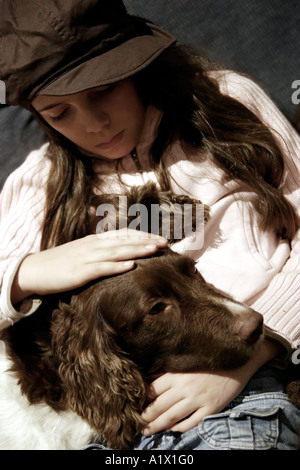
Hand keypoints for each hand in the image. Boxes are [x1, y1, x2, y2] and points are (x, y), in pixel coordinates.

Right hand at [11, 229, 167, 303]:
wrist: (34, 270)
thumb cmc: (59, 263)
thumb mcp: (81, 253)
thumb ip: (99, 251)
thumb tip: (119, 254)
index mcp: (94, 240)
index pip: (123, 234)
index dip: (143, 235)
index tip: (160, 238)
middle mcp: (93, 245)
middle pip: (124, 240)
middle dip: (146, 240)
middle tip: (165, 242)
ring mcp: (86, 257)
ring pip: (117, 251)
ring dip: (137, 249)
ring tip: (155, 249)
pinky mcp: (80, 272)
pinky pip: (101, 268)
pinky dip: (117, 266)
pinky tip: (131, 265)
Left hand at [142, 337, 281, 434]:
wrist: (237, 361)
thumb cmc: (208, 360)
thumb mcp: (185, 362)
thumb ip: (166, 370)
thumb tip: (147, 376)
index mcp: (176, 374)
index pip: (152, 390)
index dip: (141, 401)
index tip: (133, 407)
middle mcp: (184, 387)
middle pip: (159, 406)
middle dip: (145, 418)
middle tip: (136, 424)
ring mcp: (198, 399)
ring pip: (171, 417)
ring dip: (157, 426)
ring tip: (147, 431)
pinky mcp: (210, 408)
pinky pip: (191, 422)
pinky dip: (179, 428)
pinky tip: (171, 430)